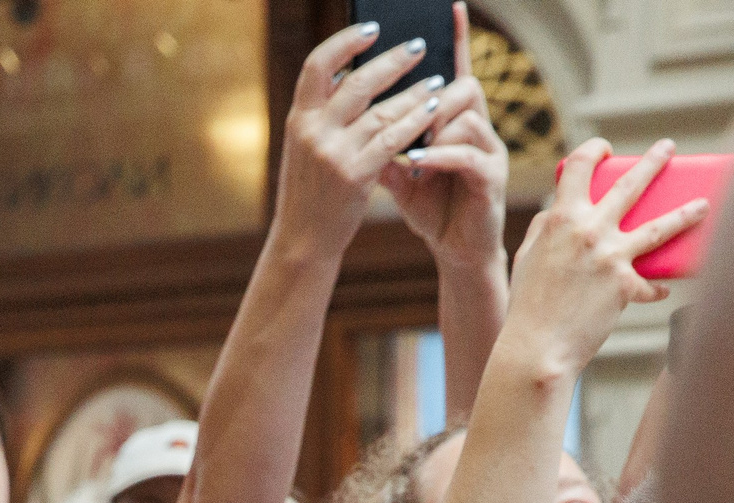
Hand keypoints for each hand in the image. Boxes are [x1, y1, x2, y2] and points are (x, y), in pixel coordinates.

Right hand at [271, 20, 453, 259]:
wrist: (303, 241)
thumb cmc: (310, 194)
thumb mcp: (305, 151)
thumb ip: (323, 117)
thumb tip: (350, 78)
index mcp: (297, 120)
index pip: (317, 65)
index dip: (346, 42)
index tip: (373, 29)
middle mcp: (311, 132)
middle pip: (357, 83)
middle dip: (392, 61)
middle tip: (418, 47)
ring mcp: (332, 154)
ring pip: (381, 111)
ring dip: (413, 93)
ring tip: (436, 82)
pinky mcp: (353, 175)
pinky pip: (393, 140)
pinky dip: (415, 122)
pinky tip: (432, 112)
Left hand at [381, 5, 507, 267]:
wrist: (456, 253)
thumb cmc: (432, 210)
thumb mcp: (397, 175)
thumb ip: (381, 145)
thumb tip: (349, 119)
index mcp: (455, 122)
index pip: (455, 72)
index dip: (456, 40)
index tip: (449, 7)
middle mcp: (478, 129)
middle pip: (464, 86)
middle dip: (432, 97)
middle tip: (408, 119)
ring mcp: (489, 151)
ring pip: (467, 116)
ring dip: (434, 129)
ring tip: (412, 153)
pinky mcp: (492, 178)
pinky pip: (467, 154)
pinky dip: (438, 157)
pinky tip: (417, 166)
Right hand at [497, 137, 706, 376]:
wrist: (537, 348)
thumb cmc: (527, 305)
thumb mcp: (525, 257)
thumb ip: (543, 228)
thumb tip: (558, 212)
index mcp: (560, 219)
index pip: (579, 166)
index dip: (593, 150)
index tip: (606, 148)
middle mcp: (590, 230)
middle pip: (631, 184)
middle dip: (654, 161)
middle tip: (670, 147)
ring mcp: (611, 257)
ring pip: (660, 226)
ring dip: (686, 213)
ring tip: (704, 204)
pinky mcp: (626, 286)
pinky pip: (651, 284)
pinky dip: (655, 289)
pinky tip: (660, 291)